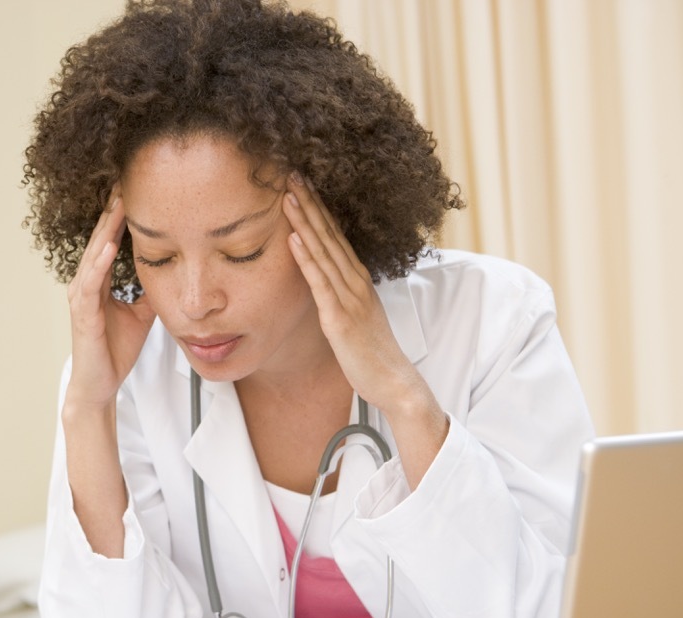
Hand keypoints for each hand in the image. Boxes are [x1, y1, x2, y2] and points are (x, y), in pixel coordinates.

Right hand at [65, 192, 156, 411]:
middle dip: (113, 210)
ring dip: (106, 228)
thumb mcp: (143, 313)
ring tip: (119, 202)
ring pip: (94, 254)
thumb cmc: (116, 349)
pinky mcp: (82, 314)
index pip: (111, 239)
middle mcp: (87, 282)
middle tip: (126, 179)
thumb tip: (174, 272)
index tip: (138, 188)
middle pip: (101, 238)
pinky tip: (110, 246)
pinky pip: (90, 283)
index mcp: (100, 280)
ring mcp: (82, 297)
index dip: (123, 214)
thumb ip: (151, 290)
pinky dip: (100, 263)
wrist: (100, 384)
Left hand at [282, 174, 447, 486]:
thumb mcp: (355, 316)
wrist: (394, 382)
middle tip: (290, 171)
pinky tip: (293, 238)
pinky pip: (321, 283)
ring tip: (287, 192)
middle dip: (309, 202)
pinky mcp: (340, 318)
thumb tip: (323, 282)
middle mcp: (355, 282)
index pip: (335, 235)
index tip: (301, 181)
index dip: (318, 207)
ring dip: (305, 220)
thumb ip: (340, 296)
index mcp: (357, 280)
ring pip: (324, 251)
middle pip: (329, 233)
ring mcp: (349, 298)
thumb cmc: (372, 353)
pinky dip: (307, 258)